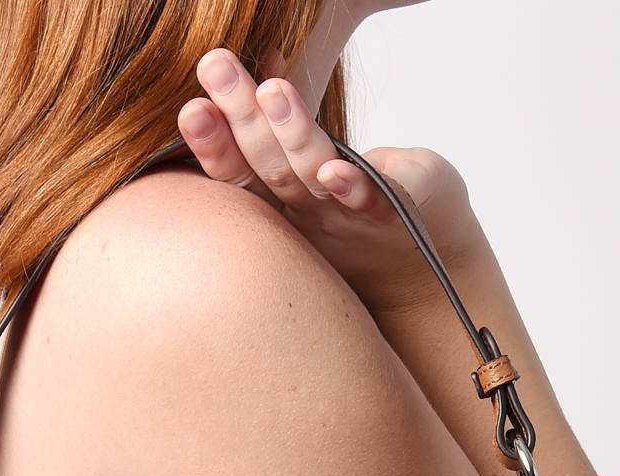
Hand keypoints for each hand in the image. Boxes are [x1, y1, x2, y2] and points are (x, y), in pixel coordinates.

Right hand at [178, 48, 478, 319]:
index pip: (240, 171)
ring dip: (289, 135)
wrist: (428, 266)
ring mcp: (348, 219)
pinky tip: (334, 170)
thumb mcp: (323, 163)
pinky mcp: (395, 215)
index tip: (190, 106)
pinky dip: (350, 188)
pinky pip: (369, 201)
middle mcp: (307, 215)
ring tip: (270, 90)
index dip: (213, 142)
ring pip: (309, 176)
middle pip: (266, 165)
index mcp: (284, 203)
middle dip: (239, 116)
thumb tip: (267, 64)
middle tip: (214, 66)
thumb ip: (291, 126)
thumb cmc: (369, 210)